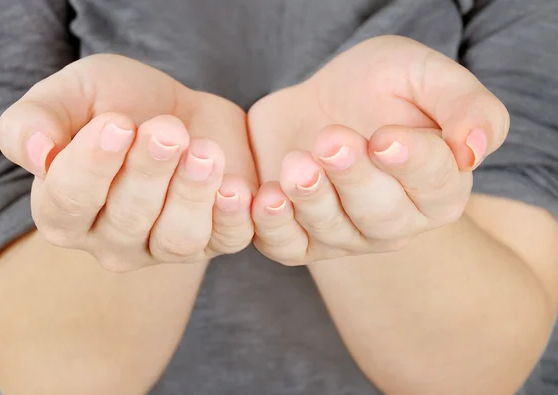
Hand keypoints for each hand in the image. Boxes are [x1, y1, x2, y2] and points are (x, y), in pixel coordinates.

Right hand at [0, 55, 256, 270]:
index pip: (69, 202)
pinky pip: (227, 239)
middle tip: (167, 129)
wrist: (178, 109)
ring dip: (193, 194)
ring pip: (179, 238)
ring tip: (205, 151)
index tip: (117, 124)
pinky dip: (236, 217)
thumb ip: (33, 120)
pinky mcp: (215, 238)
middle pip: (129, 219)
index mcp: (64, 209)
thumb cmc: (118, 103)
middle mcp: (112, 240)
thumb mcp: (70, 94)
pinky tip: (240, 187)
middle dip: (149, 171)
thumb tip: (35, 154)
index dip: (92, 165)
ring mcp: (165, 245)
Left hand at [248, 35, 509, 264]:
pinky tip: (265, 196)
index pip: (435, 184)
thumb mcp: (422, 75)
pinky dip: (274, 227)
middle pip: (381, 215)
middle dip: (354, 180)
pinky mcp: (301, 240)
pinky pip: (288, 246)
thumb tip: (474, 149)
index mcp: (438, 184)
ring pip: (333, 231)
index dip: (411, 163)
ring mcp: (347, 237)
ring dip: (311, 199)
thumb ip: (464, 104)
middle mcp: (397, 221)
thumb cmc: (375, 88)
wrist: (316, 104)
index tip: (384, 137)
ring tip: (296, 162)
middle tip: (331, 141)